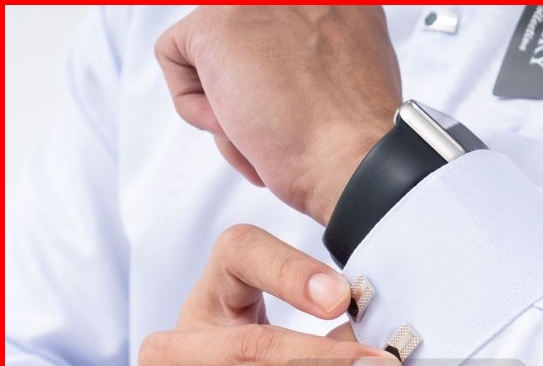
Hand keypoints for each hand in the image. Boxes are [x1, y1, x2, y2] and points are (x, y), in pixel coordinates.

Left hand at [155, 6, 402, 223]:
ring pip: (209, 49)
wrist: (351, 161)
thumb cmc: (353, 138)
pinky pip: (175, 57)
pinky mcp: (215, 24)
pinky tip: (238, 124)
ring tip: (267, 128)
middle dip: (250, 83)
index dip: (277, 70)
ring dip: (227, 100)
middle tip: (282, 116)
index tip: (290, 95)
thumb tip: (291, 55)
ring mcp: (254, 1)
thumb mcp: (357, 70)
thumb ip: (322, 46)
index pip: (275, 30)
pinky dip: (196, 108)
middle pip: (242, 39)